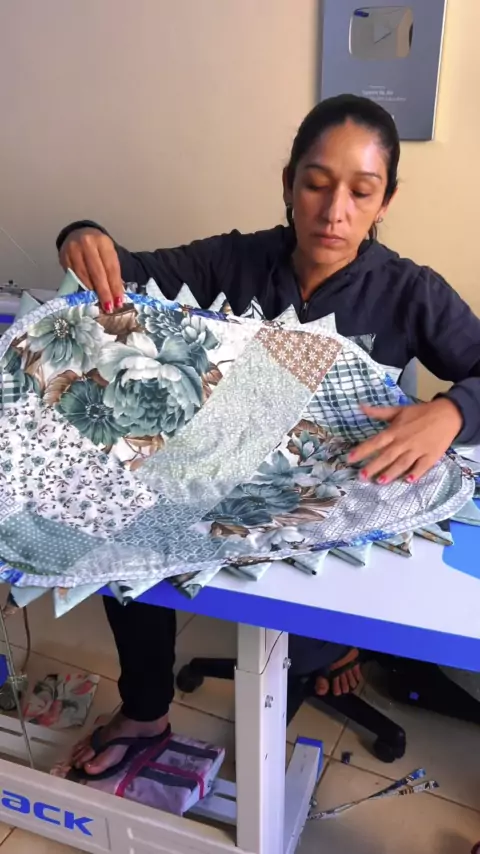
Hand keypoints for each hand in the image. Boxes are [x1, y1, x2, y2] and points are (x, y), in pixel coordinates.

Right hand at [59, 228, 123, 311]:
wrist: (79, 234)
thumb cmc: (98, 248)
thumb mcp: (108, 254)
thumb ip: (112, 271)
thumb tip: (116, 294)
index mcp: (103, 242)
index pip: (111, 267)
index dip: (115, 286)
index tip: (118, 301)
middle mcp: (87, 243)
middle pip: (97, 272)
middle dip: (104, 292)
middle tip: (108, 307)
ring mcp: (73, 249)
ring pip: (84, 275)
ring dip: (92, 292)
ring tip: (98, 303)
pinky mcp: (63, 256)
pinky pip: (73, 275)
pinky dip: (81, 286)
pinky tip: (86, 295)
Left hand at [348, 398, 462, 482]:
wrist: (448, 414)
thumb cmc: (421, 412)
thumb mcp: (399, 410)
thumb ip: (379, 412)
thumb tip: (360, 407)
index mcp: (395, 431)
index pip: (375, 442)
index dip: (362, 450)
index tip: (349, 459)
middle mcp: (404, 442)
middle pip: (386, 456)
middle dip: (373, 467)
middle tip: (361, 477)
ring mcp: (418, 450)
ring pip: (402, 463)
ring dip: (391, 473)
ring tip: (379, 482)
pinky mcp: (431, 456)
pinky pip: (422, 467)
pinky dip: (416, 474)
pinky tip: (408, 481)